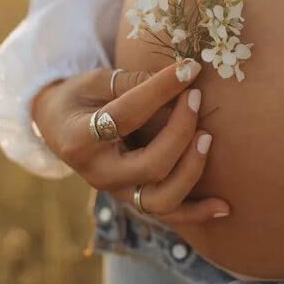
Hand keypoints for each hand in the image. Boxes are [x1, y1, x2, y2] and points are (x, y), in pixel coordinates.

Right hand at [31, 62, 229, 223]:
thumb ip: (131, 82)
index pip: (127, 116)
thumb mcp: (94, 81)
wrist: (57, 128)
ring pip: (162, 199)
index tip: (190, 68)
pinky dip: (198, 212)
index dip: (161, 90)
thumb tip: (178, 78)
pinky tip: (225, 206)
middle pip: (151, 165)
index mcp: (80, 140)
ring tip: (207, 137)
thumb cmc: (79, 98)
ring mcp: (117, 192)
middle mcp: (98, 174)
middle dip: (182, 130)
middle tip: (196, 97)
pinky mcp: (133, 199)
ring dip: (192, 169)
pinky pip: (169, 215)